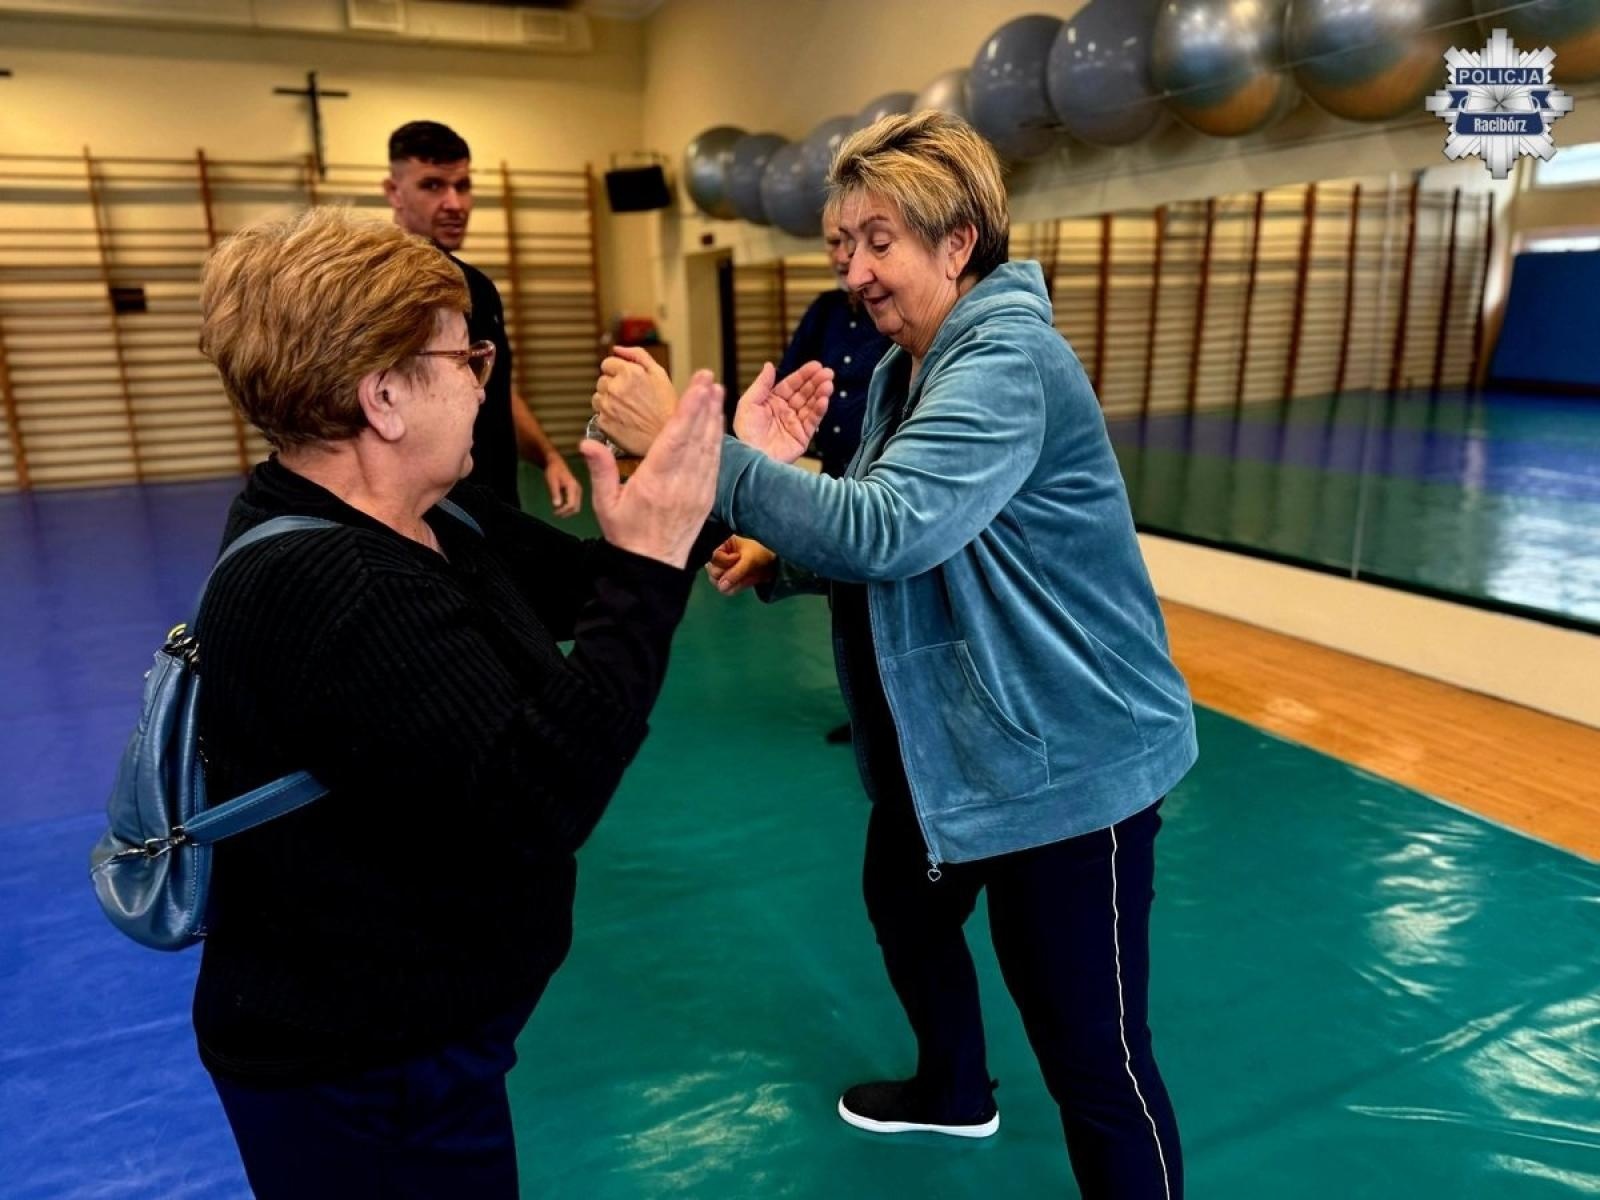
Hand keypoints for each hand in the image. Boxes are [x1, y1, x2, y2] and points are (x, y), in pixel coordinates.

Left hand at [543, 455, 582, 517]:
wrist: (556, 463)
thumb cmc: (553, 471)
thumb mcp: (552, 482)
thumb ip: (555, 493)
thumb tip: (557, 506)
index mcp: (573, 487)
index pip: (571, 504)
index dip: (563, 511)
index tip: (555, 512)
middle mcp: (578, 490)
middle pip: (575, 508)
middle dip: (566, 513)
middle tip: (556, 513)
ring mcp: (578, 491)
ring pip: (576, 506)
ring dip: (567, 511)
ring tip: (557, 510)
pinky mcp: (576, 491)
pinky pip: (574, 503)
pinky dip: (567, 507)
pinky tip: (559, 505)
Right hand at [580, 369, 721, 568]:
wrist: (653, 568)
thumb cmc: (625, 535)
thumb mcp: (605, 505)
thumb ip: (600, 470)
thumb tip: (587, 441)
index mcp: (655, 483)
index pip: (675, 439)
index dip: (689, 409)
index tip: (698, 386)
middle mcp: (681, 485)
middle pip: (696, 437)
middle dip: (704, 405)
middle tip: (708, 377)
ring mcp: (697, 491)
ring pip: (709, 448)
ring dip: (714, 418)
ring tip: (716, 391)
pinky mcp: (706, 498)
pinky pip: (714, 463)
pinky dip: (717, 440)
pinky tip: (717, 422)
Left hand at [592, 345, 677, 456]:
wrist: (667, 439)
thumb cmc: (667, 408)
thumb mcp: (660, 374)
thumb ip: (637, 355)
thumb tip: (617, 349)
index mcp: (628, 372)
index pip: (607, 363)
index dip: (617, 372)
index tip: (626, 381)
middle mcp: (615, 388)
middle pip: (602, 381)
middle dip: (613, 386)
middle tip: (630, 398)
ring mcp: (607, 406)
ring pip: (597, 398)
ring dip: (608, 402)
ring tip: (627, 410)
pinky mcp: (603, 423)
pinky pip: (598, 415)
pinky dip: (608, 417)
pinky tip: (623, 421)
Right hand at [706, 536, 777, 596]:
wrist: (770, 562)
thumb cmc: (759, 553)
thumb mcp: (749, 560)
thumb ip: (735, 572)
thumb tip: (721, 586)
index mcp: (722, 546)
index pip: (714, 558)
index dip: (726, 561)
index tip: (738, 557)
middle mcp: (718, 559)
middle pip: (714, 573)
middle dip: (730, 573)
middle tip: (744, 567)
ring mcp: (721, 571)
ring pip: (718, 583)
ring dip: (734, 582)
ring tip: (747, 574)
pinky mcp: (727, 581)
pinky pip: (726, 590)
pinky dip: (737, 587)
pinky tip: (746, 579)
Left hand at [734, 360, 832, 463]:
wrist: (750, 458)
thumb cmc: (745, 433)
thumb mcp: (748, 404)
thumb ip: (761, 384)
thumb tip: (769, 365)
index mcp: (772, 402)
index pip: (791, 385)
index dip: (803, 375)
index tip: (816, 366)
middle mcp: (785, 412)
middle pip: (804, 393)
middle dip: (816, 382)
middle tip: (828, 373)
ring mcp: (794, 424)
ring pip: (811, 405)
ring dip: (821, 394)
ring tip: (828, 385)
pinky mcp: (802, 437)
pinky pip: (813, 421)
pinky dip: (819, 410)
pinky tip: (824, 400)